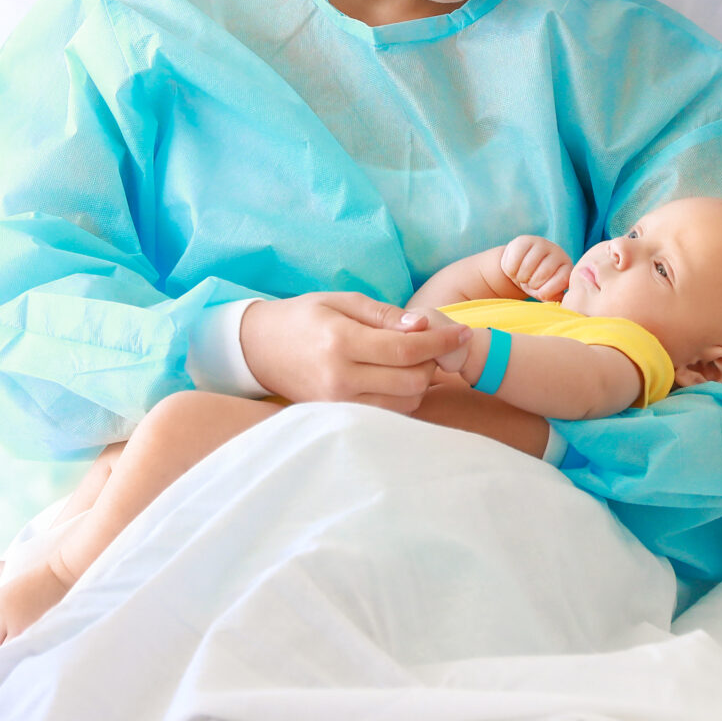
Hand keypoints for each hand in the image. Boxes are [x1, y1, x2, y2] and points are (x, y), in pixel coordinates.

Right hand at [238, 291, 468, 411]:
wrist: (259, 349)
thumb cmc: (303, 318)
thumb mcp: (342, 301)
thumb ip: (385, 315)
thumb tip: (423, 325)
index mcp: (341, 343)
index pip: (406, 350)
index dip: (441, 341)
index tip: (462, 332)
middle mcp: (340, 380)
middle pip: (412, 381)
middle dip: (433, 361)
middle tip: (433, 343)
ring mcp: (338, 405)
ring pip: (405, 402)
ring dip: (420, 381)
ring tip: (411, 359)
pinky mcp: (339, 419)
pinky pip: (388, 413)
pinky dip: (403, 396)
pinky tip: (396, 377)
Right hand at [498, 235, 573, 300]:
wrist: (521, 269)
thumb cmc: (537, 284)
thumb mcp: (547, 293)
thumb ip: (554, 296)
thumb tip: (559, 299)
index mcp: (567, 267)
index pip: (562, 280)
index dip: (548, 291)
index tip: (541, 294)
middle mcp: (558, 252)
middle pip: (543, 273)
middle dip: (532, 284)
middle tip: (529, 283)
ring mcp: (542, 244)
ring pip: (527, 266)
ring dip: (521, 277)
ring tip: (522, 277)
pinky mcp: (524, 240)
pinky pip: (514, 260)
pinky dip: (511, 270)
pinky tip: (514, 269)